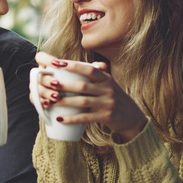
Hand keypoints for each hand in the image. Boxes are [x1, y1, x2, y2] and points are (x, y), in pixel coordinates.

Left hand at [32, 52, 146, 141]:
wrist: (132, 118)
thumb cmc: (116, 99)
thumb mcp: (111, 84)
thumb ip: (100, 74)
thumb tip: (90, 64)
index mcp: (107, 79)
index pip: (89, 69)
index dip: (73, 65)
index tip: (57, 63)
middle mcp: (108, 89)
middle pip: (82, 85)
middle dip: (64, 85)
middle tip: (49, 84)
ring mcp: (107, 103)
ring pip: (82, 101)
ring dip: (65, 101)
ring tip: (50, 101)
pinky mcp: (106, 117)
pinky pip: (86, 117)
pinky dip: (72, 118)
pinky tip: (60, 119)